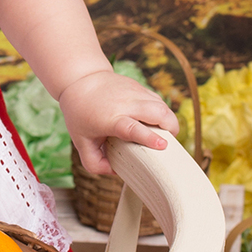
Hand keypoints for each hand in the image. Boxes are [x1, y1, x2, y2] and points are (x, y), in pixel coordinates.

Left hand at [58, 68, 178, 176]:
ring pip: (162, 105)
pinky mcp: (140, 87)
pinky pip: (158, 100)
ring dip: (169, 121)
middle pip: (157, 112)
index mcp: (110, 119)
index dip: (149, 137)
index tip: (162, 145)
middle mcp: (124, 104)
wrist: (81, 80)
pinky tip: (156, 122)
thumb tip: (115, 171)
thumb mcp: (81, 142)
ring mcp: (134, 93)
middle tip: (168, 143)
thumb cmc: (80, 113)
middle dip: (170, 128)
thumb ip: (94, 163)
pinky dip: (162, 112)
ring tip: (164, 134)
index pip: (132, 128)